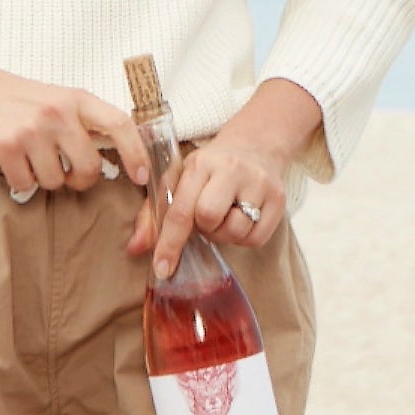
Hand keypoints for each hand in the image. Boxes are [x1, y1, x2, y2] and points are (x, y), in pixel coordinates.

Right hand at [0, 66, 148, 198]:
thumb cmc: (20, 98)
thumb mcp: (60, 98)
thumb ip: (85, 122)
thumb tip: (118, 156)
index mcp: (77, 99)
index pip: (119, 124)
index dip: (136, 153)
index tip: (141, 176)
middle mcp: (58, 113)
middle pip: (89, 167)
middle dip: (81, 180)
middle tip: (69, 174)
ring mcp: (32, 130)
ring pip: (56, 181)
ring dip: (46, 179)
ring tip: (32, 158)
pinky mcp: (7, 147)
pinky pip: (26, 185)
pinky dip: (21, 182)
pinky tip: (14, 162)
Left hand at [125, 81, 321, 275]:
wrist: (255, 145)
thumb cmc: (210, 169)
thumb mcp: (179, 180)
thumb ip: (154, 213)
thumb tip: (135, 248)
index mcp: (200, 163)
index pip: (181, 209)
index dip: (169, 243)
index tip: (162, 269)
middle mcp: (231, 169)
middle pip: (209, 219)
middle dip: (203, 228)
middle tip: (206, 218)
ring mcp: (258, 183)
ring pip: (235, 232)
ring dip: (224, 234)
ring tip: (225, 215)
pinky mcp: (279, 198)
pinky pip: (256, 239)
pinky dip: (244, 237)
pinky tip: (241, 219)